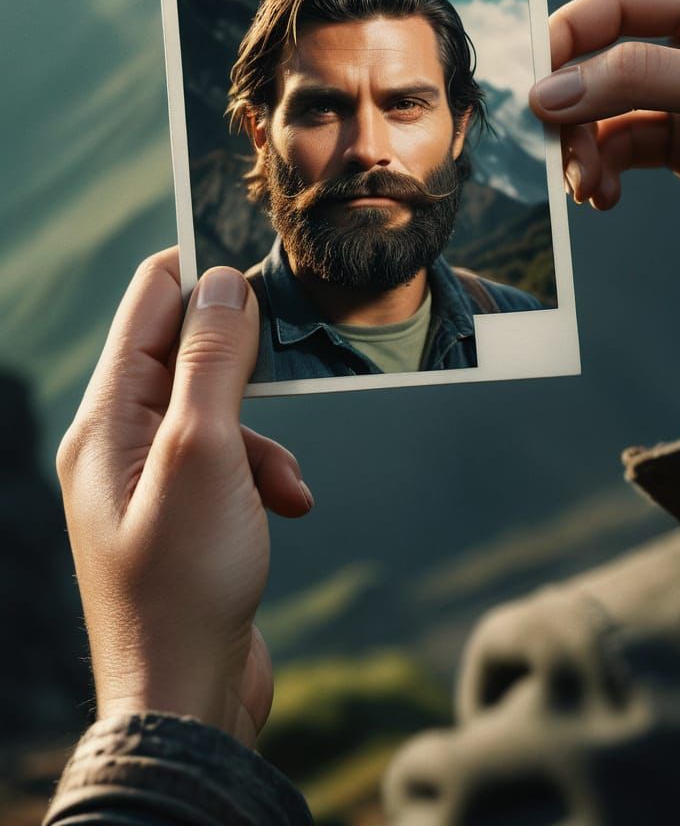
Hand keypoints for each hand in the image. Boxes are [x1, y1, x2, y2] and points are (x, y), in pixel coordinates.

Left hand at [56, 249, 313, 748]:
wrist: (186, 704)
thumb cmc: (185, 584)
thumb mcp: (205, 455)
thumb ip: (213, 362)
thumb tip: (223, 282)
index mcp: (103, 419)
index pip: (148, 305)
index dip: (202, 272)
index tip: (259, 260)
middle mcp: (118, 442)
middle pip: (184, 353)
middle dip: (243, 356)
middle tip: (292, 352)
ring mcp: (150, 479)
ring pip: (217, 407)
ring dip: (263, 428)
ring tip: (285, 477)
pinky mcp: (185, 513)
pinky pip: (229, 460)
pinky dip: (264, 470)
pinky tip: (288, 503)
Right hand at [528, 0, 679, 246]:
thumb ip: (641, 78)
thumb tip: (552, 90)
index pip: (617, 6)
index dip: (568, 37)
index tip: (533, 84)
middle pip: (600, 64)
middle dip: (574, 111)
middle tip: (560, 154)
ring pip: (604, 114)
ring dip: (583, 150)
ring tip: (588, 188)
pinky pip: (621, 151)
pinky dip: (602, 173)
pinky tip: (604, 196)